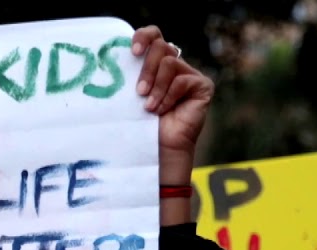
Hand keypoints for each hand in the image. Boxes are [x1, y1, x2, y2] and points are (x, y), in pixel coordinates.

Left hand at [131, 26, 213, 185]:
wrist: (158, 147)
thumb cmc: (140, 124)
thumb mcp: (131, 95)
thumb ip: (131, 74)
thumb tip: (113, 56)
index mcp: (156, 63)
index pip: (153, 35)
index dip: (144, 36)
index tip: (133, 51)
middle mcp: (174, 64)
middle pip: (161, 46)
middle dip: (146, 68)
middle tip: (139, 91)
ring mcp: (190, 74)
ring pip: (169, 62)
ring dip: (156, 87)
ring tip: (149, 107)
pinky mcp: (202, 85)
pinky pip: (181, 80)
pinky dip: (168, 96)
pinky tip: (162, 110)